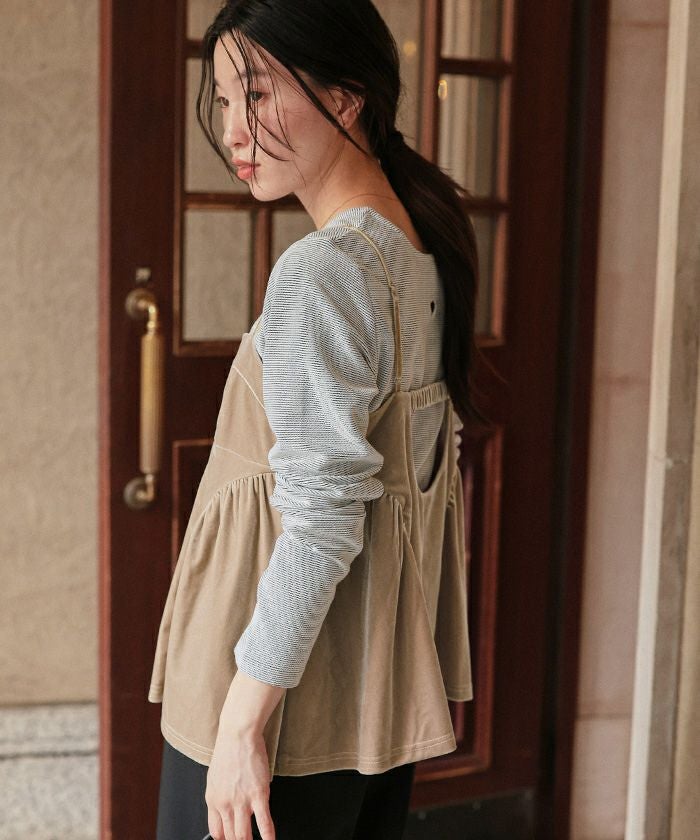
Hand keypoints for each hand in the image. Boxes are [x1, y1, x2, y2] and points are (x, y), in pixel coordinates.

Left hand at [205, 725, 275, 839]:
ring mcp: (242, 801)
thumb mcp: (216, 777)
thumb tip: (229, 808)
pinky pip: (264, 822)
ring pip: (243, 834)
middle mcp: (225, 803)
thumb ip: (221, 796)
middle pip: (230, 836)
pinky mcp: (258, 794)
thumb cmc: (229, 750)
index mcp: (213, 799)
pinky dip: (268, 836)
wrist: (238, 734)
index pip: (217, 832)